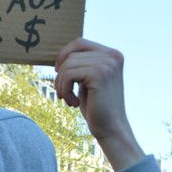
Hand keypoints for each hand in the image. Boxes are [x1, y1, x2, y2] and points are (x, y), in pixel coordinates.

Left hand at [54, 38, 141, 170]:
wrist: (111, 129)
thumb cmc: (97, 107)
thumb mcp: (88, 80)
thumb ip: (82, 64)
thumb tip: (62, 54)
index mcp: (112, 55)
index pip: (79, 42)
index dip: (64, 55)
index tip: (58, 73)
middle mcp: (112, 55)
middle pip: (71, 55)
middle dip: (61, 74)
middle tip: (63, 93)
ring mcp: (107, 63)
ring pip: (67, 65)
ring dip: (61, 85)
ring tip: (69, 100)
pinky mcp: (100, 73)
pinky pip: (68, 74)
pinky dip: (64, 90)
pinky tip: (73, 103)